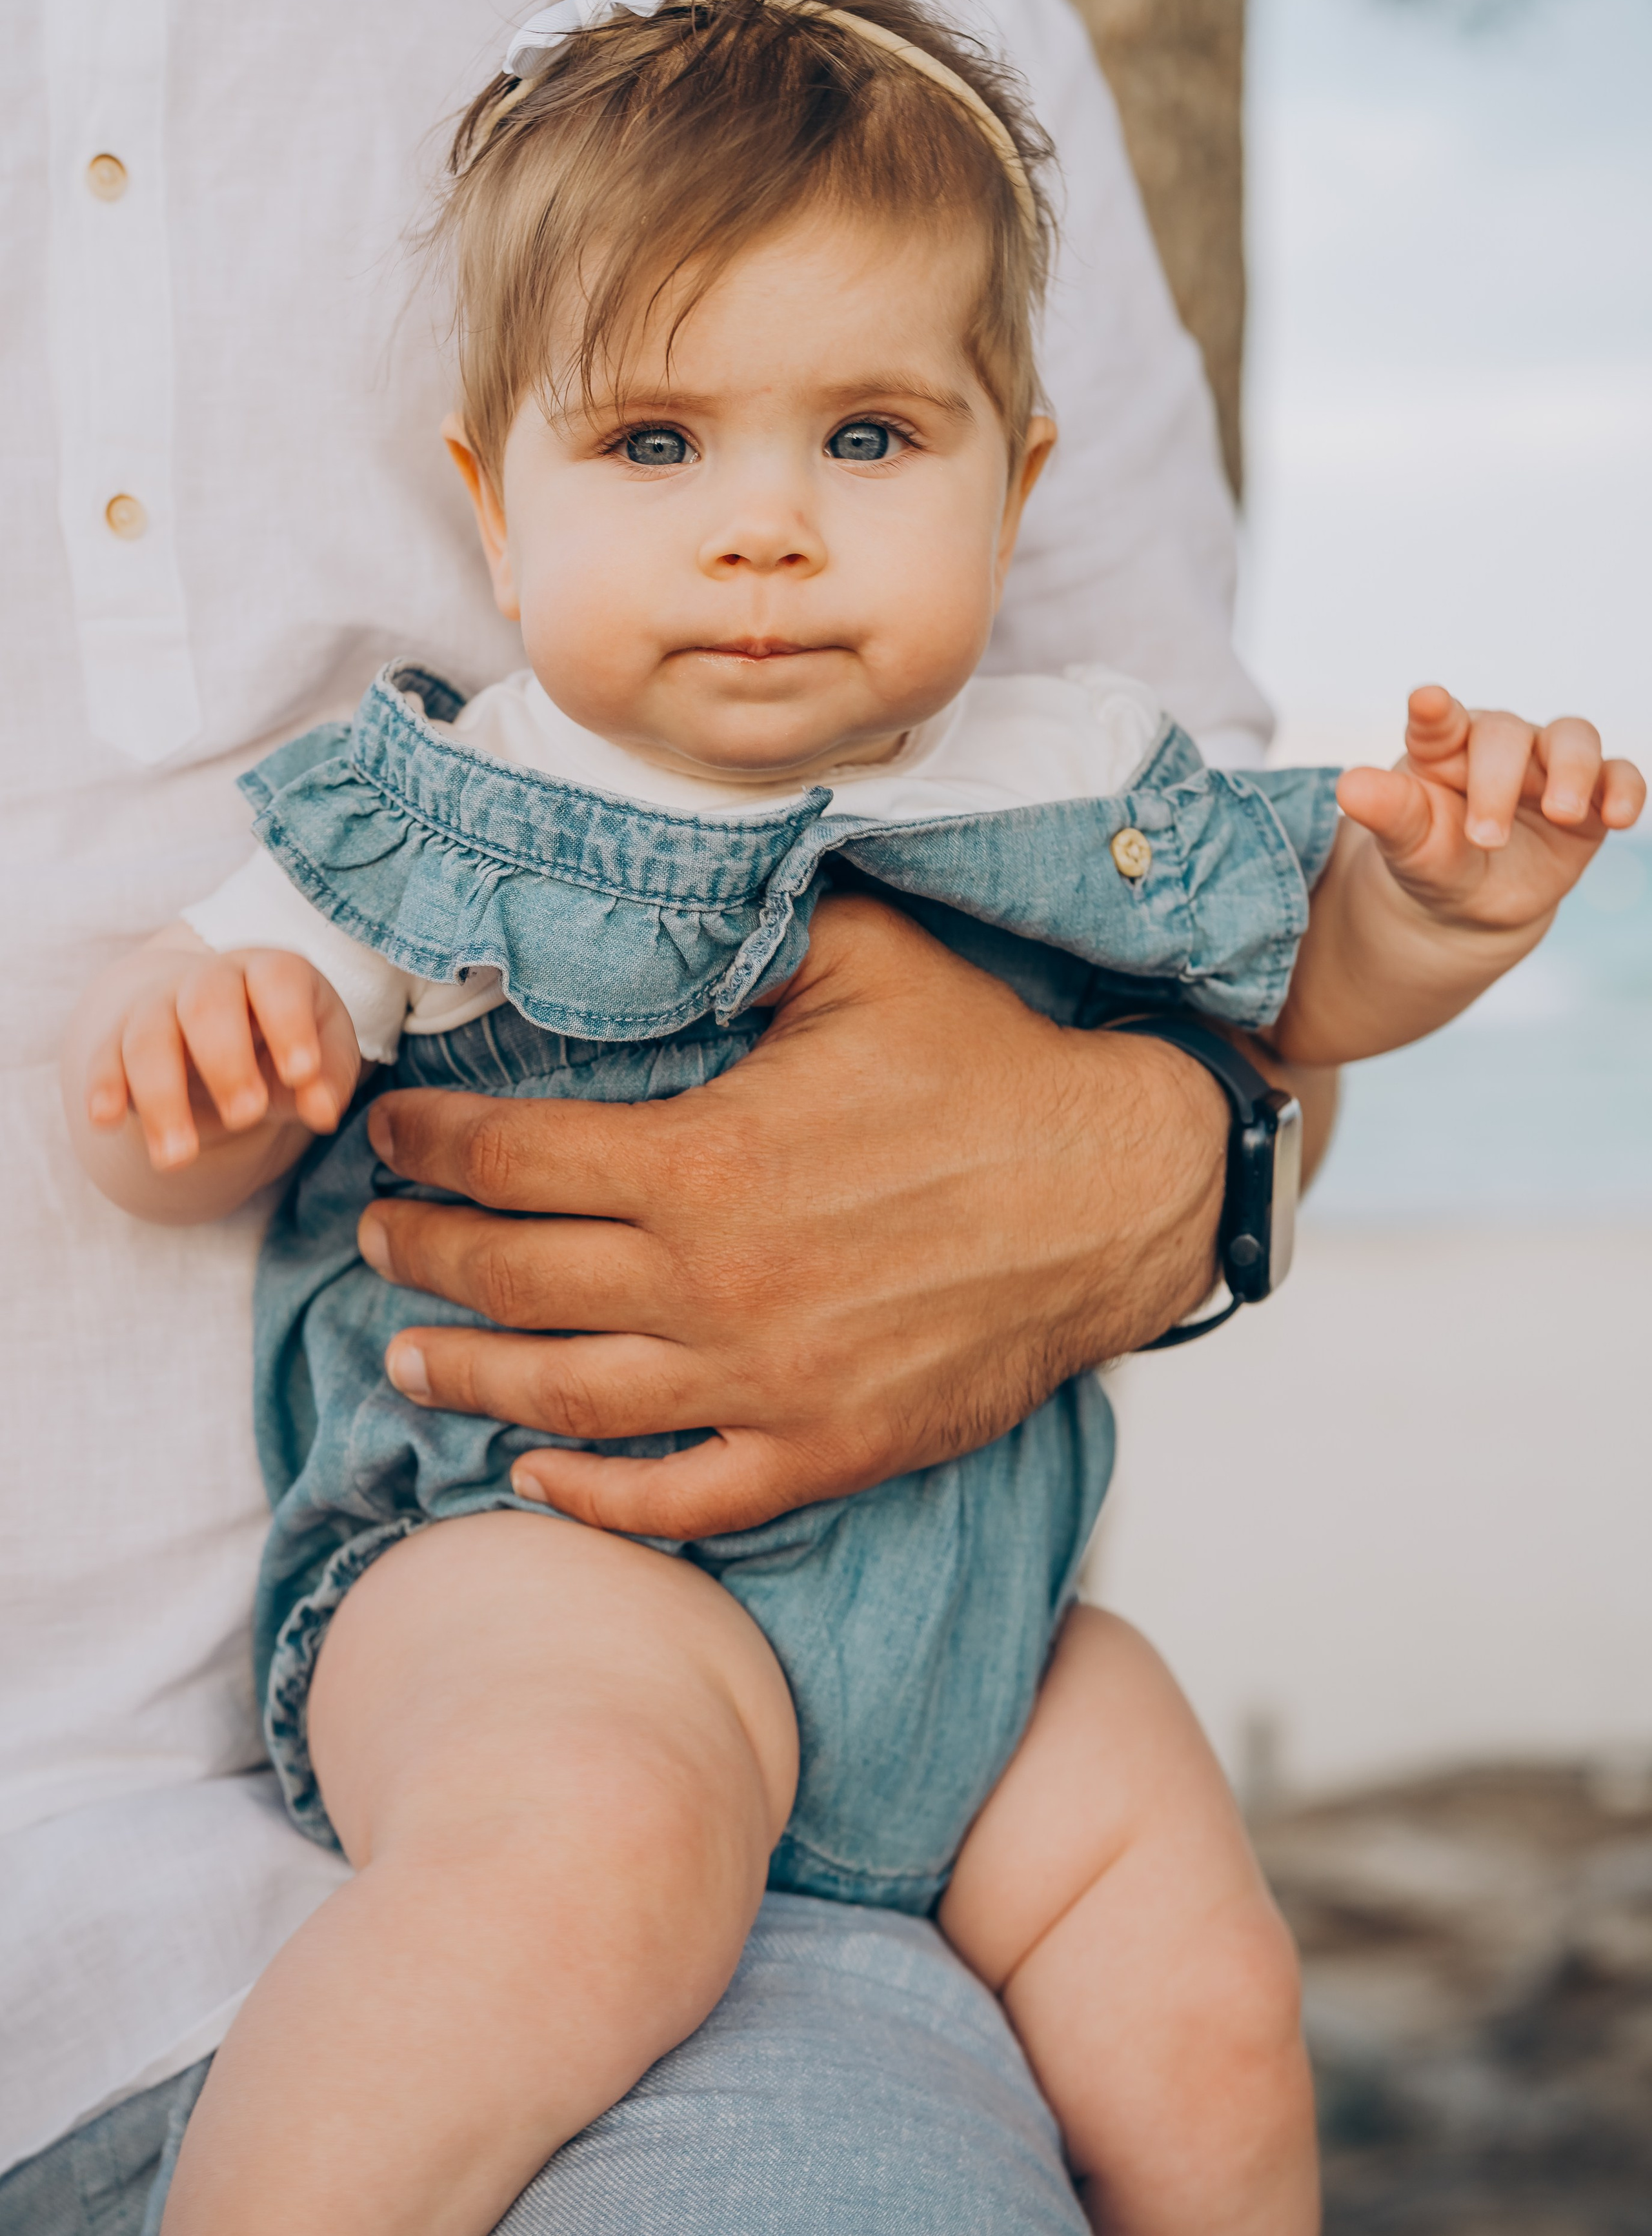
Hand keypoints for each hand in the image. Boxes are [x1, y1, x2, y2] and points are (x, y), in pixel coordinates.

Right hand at [82, 938, 359, 1171]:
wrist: (223, 1028)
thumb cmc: (284, 1041)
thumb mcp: (322, 1054)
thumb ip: (328, 1078)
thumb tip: (323, 1112)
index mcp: (271, 972)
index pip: (277, 980)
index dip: (289, 1023)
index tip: (301, 1074)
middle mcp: (211, 979)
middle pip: (207, 1003)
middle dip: (224, 1062)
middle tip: (246, 1116)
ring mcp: (160, 1004)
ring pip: (149, 1036)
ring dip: (162, 1098)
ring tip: (178, 1158)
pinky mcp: (121, 1038)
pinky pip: (106, 1056)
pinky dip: (104, 1087)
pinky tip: (106, 1120)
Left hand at [357, 892, 1236, 1538]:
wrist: (1121, 1192)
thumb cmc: (991, 1067)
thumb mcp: (866, 959)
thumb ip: (744, 934)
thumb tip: (654, 901)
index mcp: (706, 1157)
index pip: (508, 1158)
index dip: (427, 1147)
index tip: (389, 1138)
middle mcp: (713, 1282)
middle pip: (509, 1278)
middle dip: (421, 1254)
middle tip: (377, 1238)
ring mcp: (763, 1382)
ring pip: (562, 1398)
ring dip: (463, 1379)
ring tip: (405, 1358)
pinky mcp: (822, 1450)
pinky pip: (675, 1497)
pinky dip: (590, 1498)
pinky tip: (535, 1477)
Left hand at [1337, 685, 1643, 934]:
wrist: (1470, 903)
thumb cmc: (1432, 859)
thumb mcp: (1408, 846)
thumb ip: (1387, 814)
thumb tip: (1349, 787)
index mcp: (1440, 749)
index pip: (1437, 720)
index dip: (1434, 710)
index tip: (1426, 702)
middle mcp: (1496, 746)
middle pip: (1506, 734)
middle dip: (1497, 783)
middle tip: (1485, 838)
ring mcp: (1547, 766)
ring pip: (1572, 738)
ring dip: (1572, 771)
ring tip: (1562, 813)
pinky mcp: (1592, 796)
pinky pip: (1619, 775)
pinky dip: (1625, 790)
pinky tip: (1620, 818)